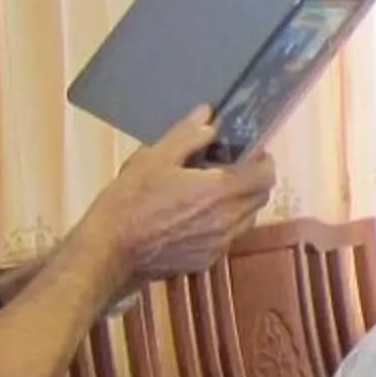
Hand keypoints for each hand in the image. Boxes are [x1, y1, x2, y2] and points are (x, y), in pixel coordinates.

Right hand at [87, 109, 277, 287]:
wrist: (109, 252)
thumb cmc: (129, 202)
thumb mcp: (154, 158)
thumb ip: (187, 135)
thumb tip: (208, 116)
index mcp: (221, 192)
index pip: (266, 175)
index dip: (263, 161)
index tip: (250, 152)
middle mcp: (228, 220)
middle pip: (260, 197)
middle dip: (252, 180)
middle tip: (228, 168)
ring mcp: (218, 244)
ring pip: (246, 219)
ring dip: (239, 203)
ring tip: (210, 192)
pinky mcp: (205, 260)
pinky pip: (227, 238)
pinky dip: (222, 224)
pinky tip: (194, 216)